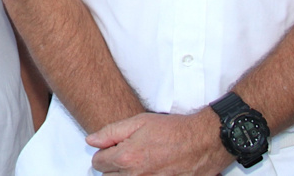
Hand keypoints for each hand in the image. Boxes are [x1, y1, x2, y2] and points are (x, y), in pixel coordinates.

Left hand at [86, 109, 234, 175]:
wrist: (202, 142)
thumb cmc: (173, 130)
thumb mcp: (139, 122)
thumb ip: (110, 132)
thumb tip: (91, 140)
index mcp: (126, 158)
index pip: (97, 163)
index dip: (104, 153)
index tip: (114, 148)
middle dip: (112, 166)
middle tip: (127, 155)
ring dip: (125, 174)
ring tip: (138, 162)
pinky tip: (149, 169)